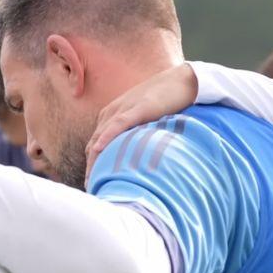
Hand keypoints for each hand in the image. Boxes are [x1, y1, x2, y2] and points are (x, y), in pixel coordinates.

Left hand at [85, 62, 198, 176]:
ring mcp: (122, 110)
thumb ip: (133, 137)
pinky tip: (100, 150)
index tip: (94, 186)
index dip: (92, 167)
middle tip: (92, 190)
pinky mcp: (137, 108)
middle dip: (91, 169)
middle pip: (93, 146)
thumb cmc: (164, 103)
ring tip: (94, 181)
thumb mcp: (142, 123)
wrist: (181, 82)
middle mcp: (110, 114)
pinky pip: (117, 124)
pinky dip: (106, 137)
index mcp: (110, 117)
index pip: (94, 146)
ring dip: (95, 160)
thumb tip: (134, 162)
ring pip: (101, 138)